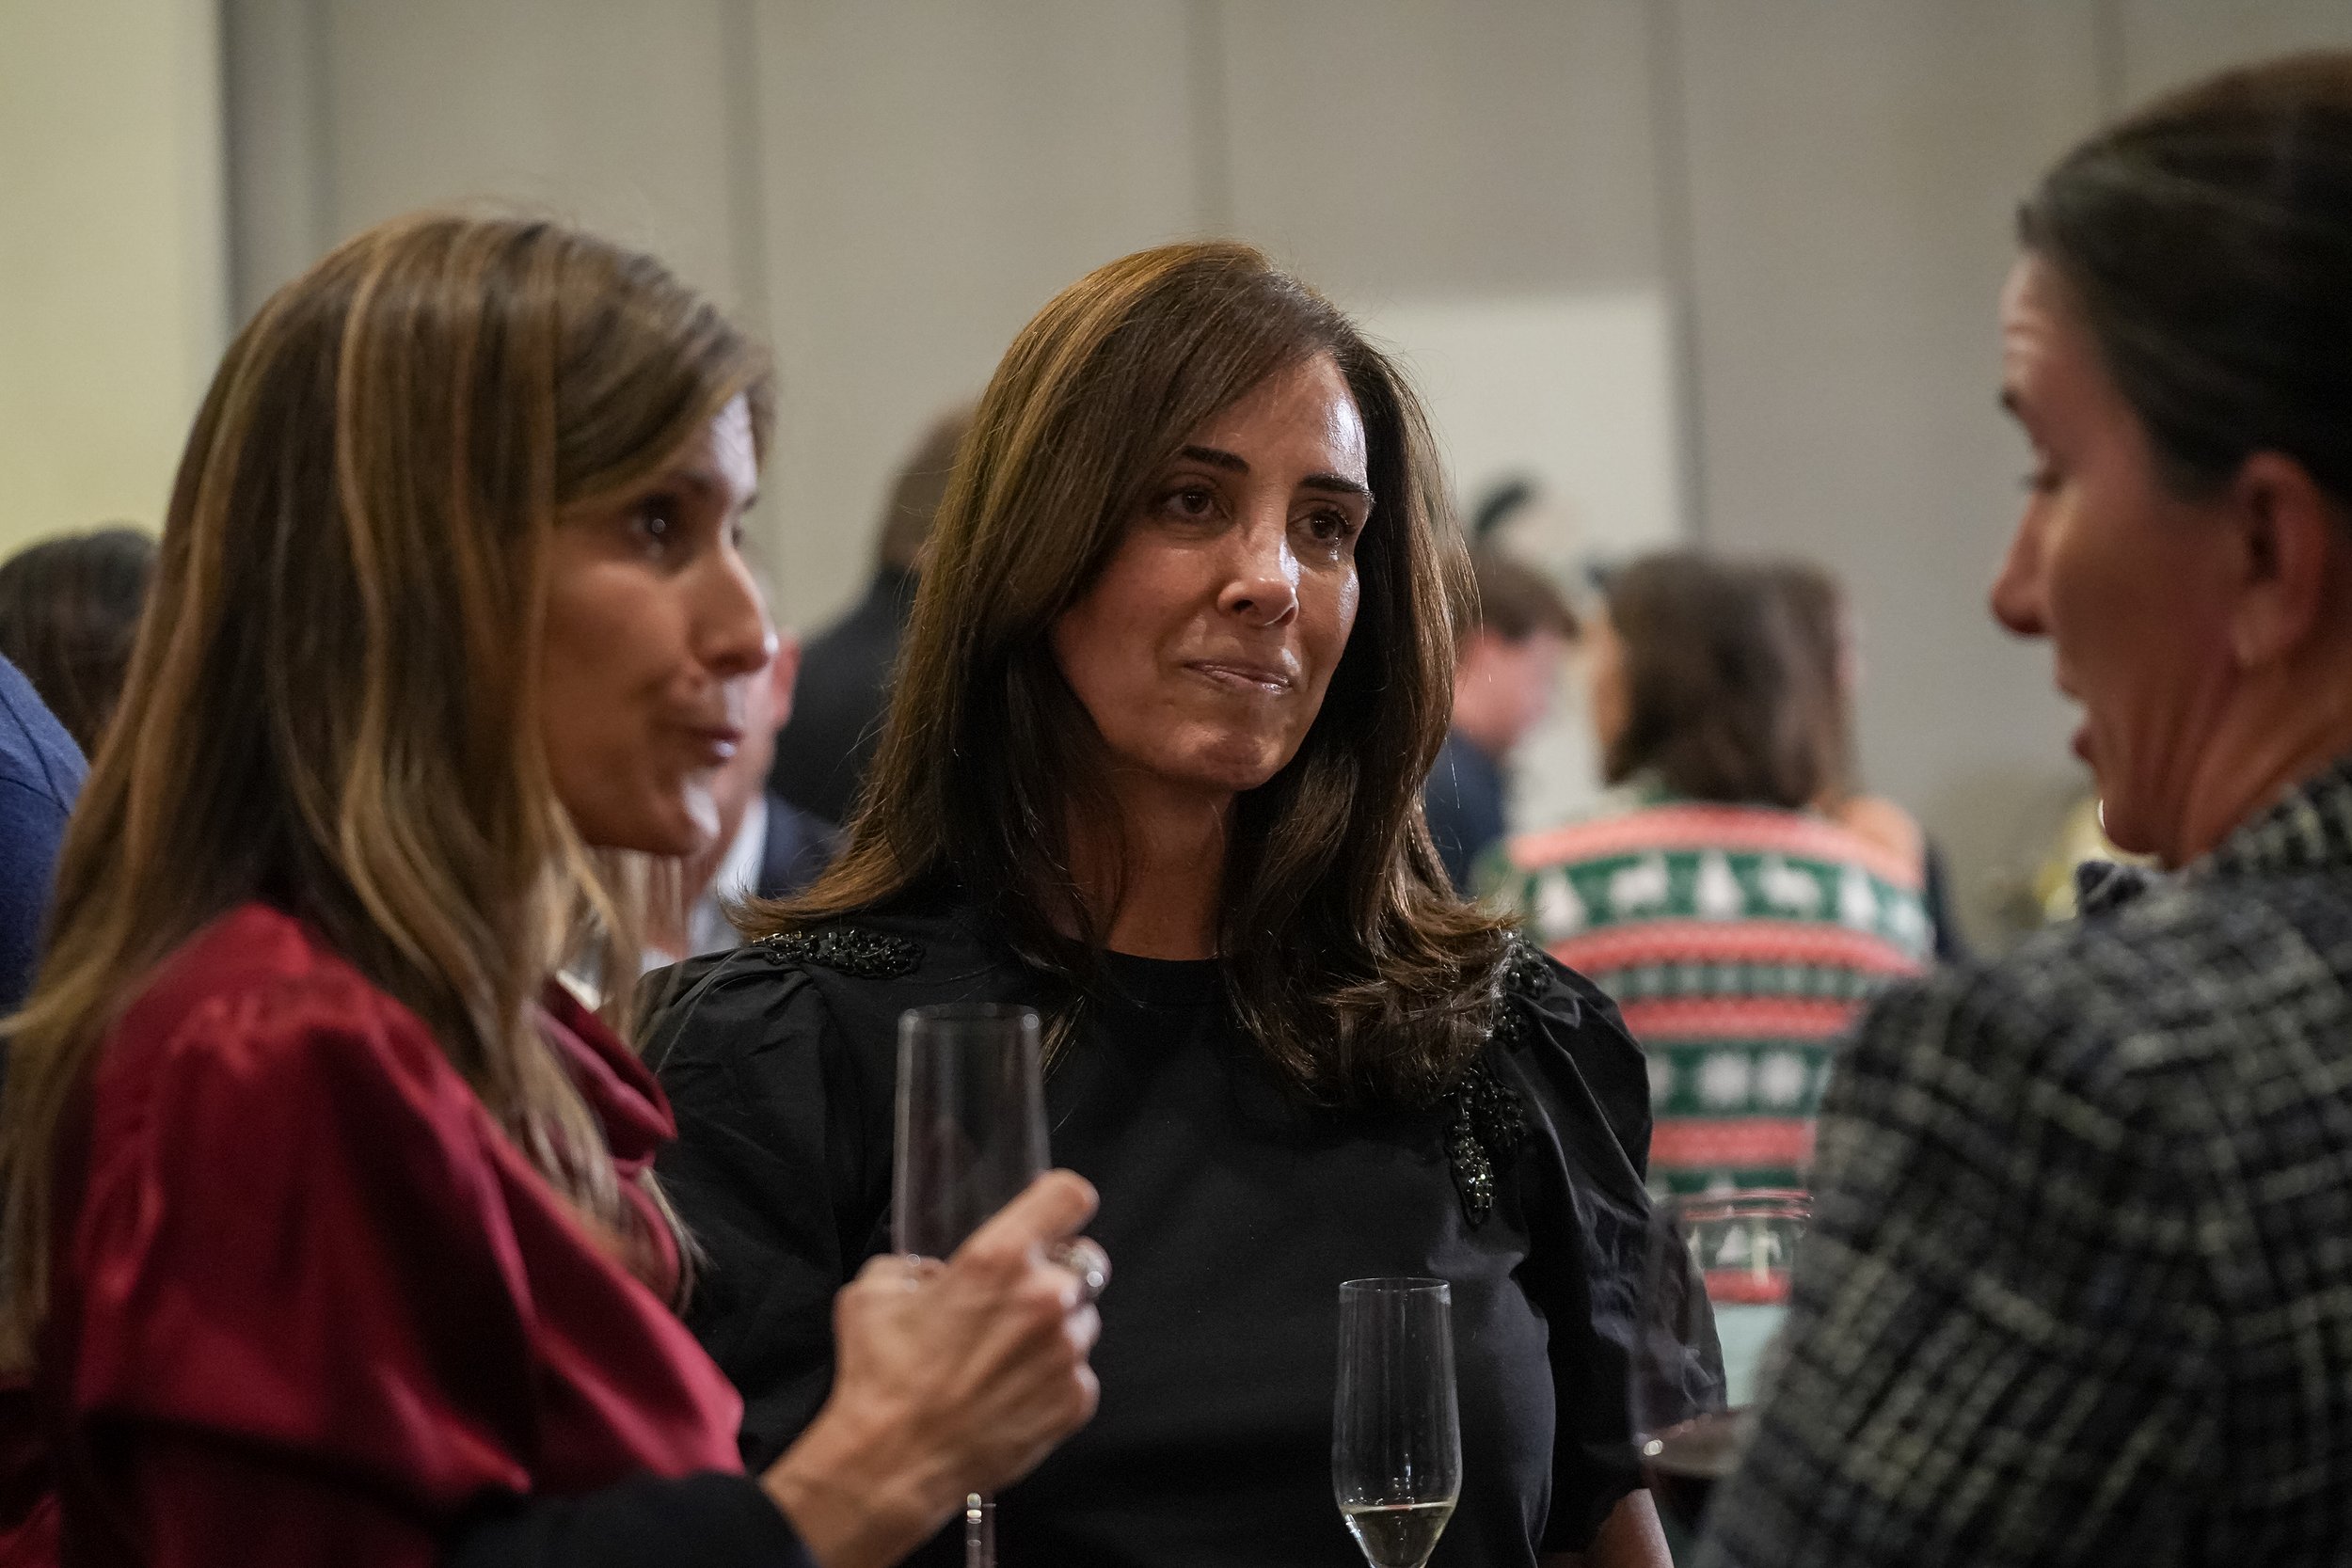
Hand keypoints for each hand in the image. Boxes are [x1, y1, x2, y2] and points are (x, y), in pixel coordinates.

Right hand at [762, 1170, 1106, 1567]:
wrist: (892, 1463)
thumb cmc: (880, 1379)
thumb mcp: (873, 1291)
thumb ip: (914, 1266)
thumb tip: (934, 1275)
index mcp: (998, 1259)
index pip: (1068, 1196)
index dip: (1062, 1202)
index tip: (1054, 1213)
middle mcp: (1044, 1299)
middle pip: (1084, 1262)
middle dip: (1054, 1276)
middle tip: (1014, 1303)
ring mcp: (1066, 1352)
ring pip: (1081, 1320)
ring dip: (1054, 1331)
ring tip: (1003, 1358)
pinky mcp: (1075, 1400)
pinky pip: (1078, 1374)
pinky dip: (1052, 1380)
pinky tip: (1010, 1393)